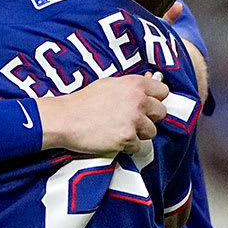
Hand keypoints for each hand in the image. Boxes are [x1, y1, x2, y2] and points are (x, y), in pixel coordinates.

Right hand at [37, 74, 169, 154]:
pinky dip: (127, 146)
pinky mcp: (127, 138)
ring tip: (119, 131)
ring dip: (138, 134)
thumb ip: (131, 86)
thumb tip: (149, 80)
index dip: (155, 100)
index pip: (163, 92)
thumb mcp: (108, 84)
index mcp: (134, 84)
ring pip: (151, 132)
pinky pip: (138, 147)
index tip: (146, 106)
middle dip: (148, 118)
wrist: (64, 119)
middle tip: (131, 120)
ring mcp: (134, 120)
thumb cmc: (82, 102)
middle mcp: (138, 100)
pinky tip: (113, 140)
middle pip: (161, 113)